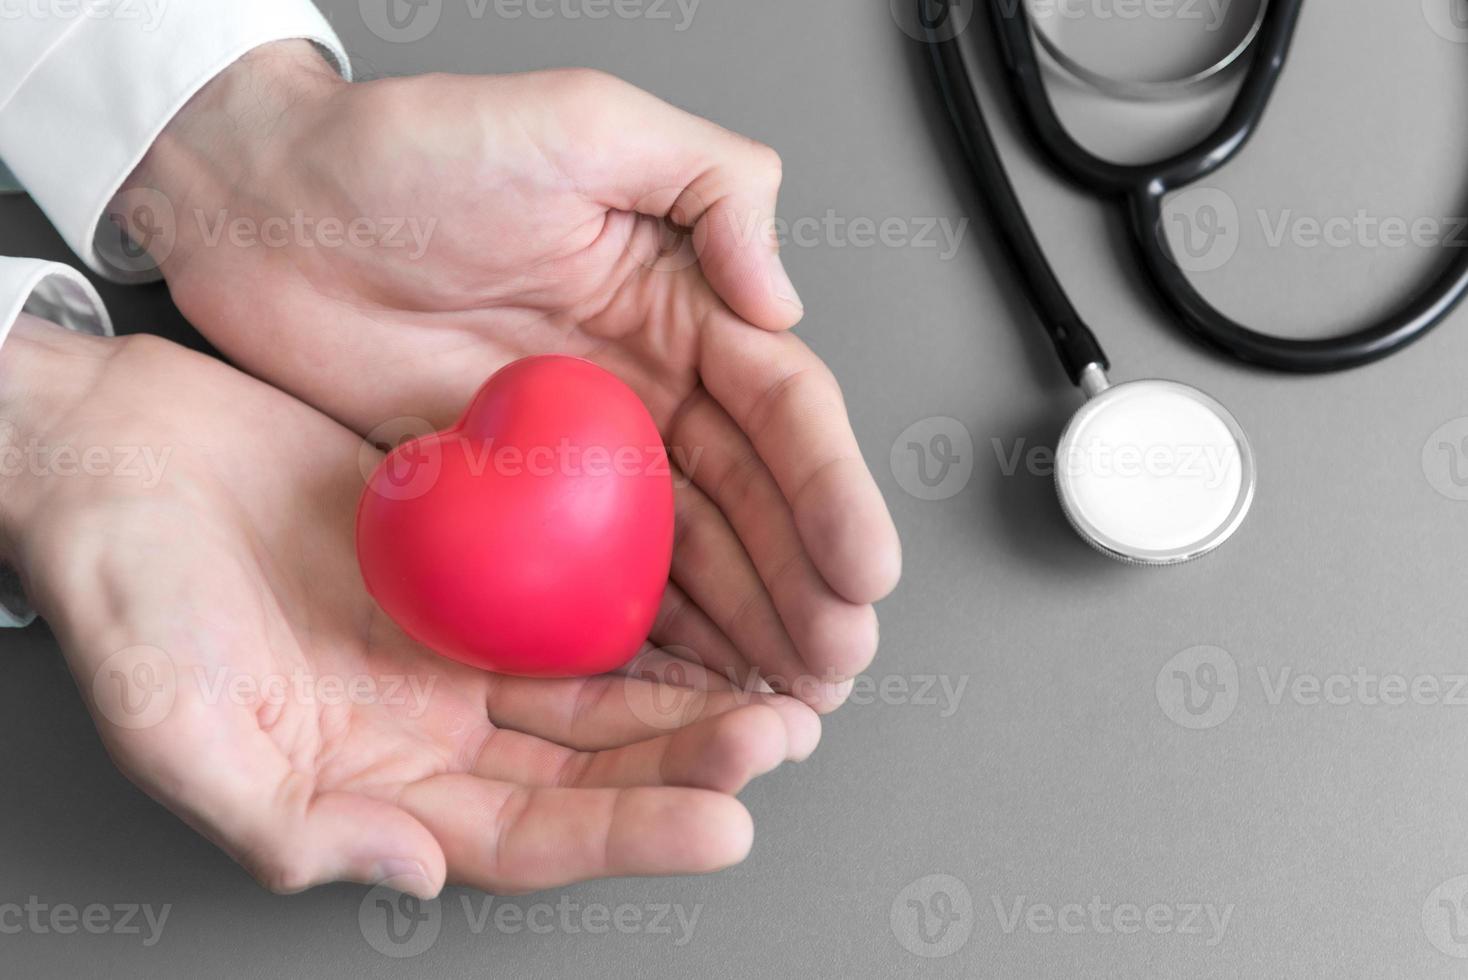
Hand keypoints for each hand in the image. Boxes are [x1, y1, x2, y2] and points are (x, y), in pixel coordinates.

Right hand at [0, 317, 819, 895]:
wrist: (110, 454)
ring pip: (595, 688)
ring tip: (778, 687)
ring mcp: (452, 646)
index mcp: (373, 784)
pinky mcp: (464, 565)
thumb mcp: (176, 728)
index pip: (528, 832)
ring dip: (688, 694)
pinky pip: (569, 594)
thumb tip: (410, 876)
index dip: (628, 833)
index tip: (725, 821)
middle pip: (587, 766)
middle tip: (782, 737)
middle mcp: (429, 725)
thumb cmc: (119, 590)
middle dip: (690, 762)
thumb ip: (288, 823)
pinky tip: (709, 600)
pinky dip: (641, 602)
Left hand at [125, 44, 901, 712]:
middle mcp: (648, 388)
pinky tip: (682, 685)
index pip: (783, 411)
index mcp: (682, 305)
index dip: (831, 493)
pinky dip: (644, 638)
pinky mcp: (515, 501)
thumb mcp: (584, 120)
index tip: (863, 570)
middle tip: (832, 664)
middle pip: (753, 504)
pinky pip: (594, 579)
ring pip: (690, 555)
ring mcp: (583, 455)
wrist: (272, 211)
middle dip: (803, 587)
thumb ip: (712, 184)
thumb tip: (783, 299)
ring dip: (745, 630)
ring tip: (784, 699)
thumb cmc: (411, 149)